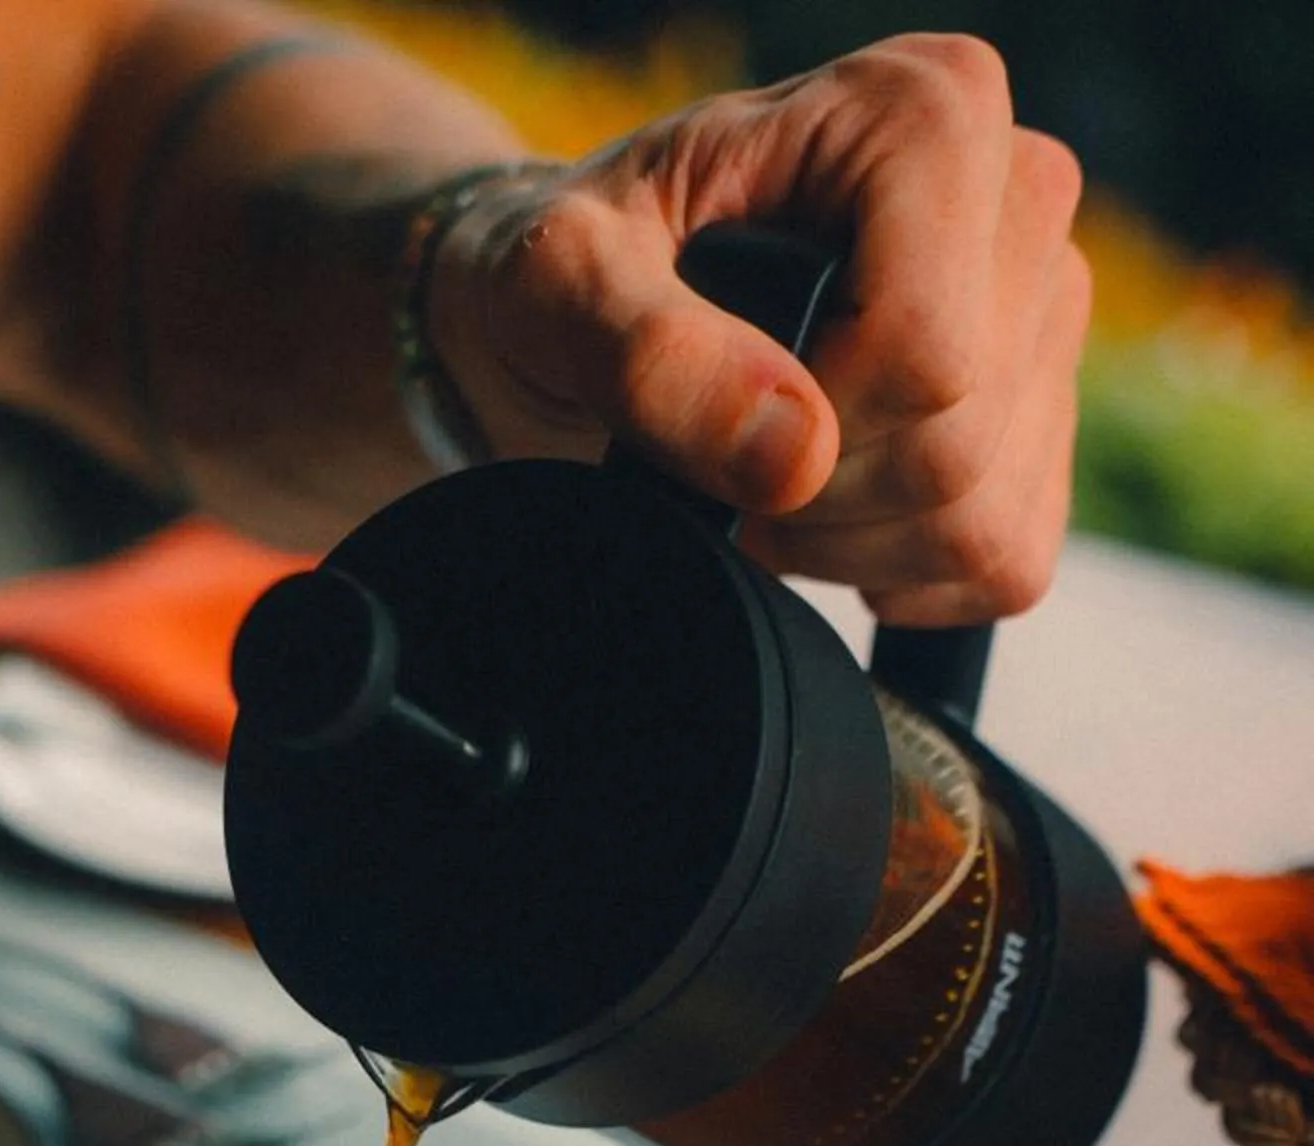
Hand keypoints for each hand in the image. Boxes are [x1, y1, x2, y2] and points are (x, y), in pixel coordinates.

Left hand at [428, 33, 1089, 623]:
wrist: (602, 304)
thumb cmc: (593, 258)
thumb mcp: (558, 280)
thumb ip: (647, 351)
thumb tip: (790, 454)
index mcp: (926, 111)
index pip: (927, 345)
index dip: (810, 422)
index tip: (720, 407)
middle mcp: (1019, 193)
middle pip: (956, 441)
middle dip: (816, 494)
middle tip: (726, 455)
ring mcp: (1047, 310)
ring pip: (981, 518)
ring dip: (845, 544)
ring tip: (763, 479)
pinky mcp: (1047, 421)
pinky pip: (1009, 563)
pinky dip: (899, 575)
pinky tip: (831, 516)